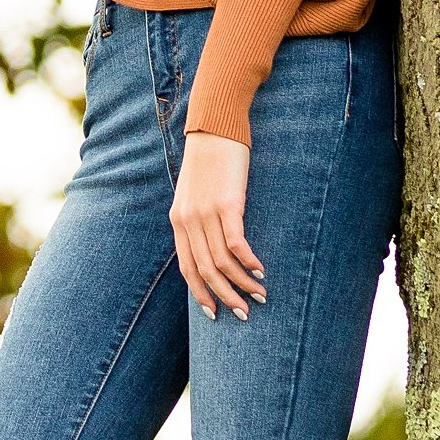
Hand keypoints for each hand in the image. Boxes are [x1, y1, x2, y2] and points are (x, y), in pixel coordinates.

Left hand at [171, 135, 264, 319]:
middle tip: (244, 313)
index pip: (187, 268)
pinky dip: (248, 261)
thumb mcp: (195, 192)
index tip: (215, 313)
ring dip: (243, 283)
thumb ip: (198, 218)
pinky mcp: (228, 203)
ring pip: (222, 261)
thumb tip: (210, 246)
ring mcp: (207, 212)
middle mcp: (189, 220)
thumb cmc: (210, 159)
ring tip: (261, 295)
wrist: (216, 126)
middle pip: (206, 271)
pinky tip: (261, 270)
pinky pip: (236, 243)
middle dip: (225, 297)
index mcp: (178, 220)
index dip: (201, 294)